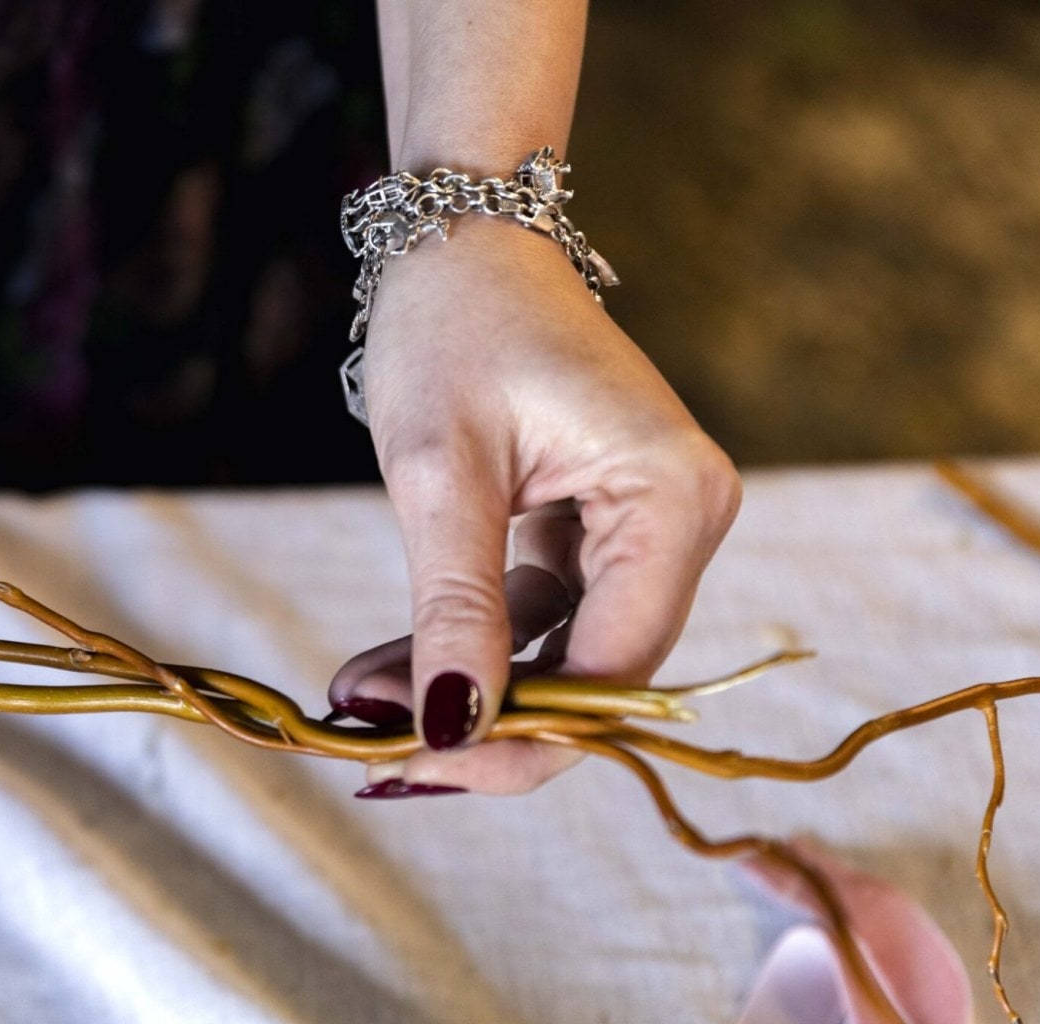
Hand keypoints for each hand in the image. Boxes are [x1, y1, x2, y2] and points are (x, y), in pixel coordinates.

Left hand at [328, 221, 739, 794]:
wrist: (460, 238)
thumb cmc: (452, 326)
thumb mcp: (440, 475)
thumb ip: (454, 608)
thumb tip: (448, 733)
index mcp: (673, 499)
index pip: (614, 673)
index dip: (520, 739)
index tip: (413, 769)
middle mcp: (683, 519)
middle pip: (595, 677)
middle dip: (482, 721)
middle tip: (370, 753)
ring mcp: (647, 525)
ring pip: (561, 656)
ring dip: (462, 689)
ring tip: (356, 702)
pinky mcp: (601, 528)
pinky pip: (541, 616)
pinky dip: (466, 645)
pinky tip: (382, 669)